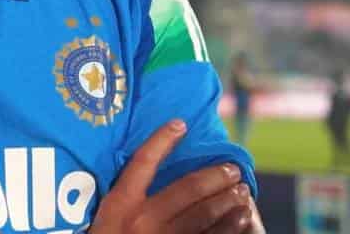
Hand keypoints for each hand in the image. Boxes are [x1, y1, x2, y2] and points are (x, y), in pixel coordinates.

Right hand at [90, 120, 259, 233]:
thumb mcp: (108, 217)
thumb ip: (126, 199)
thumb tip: (153, 172)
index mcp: (121, 204)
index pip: (143, 162)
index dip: (162, 140)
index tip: (181, 124)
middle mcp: (143, 219)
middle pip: (187, 189)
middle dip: (215, 176)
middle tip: (233, 169)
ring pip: (204, 214)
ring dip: (228, 200)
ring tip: (241, 190)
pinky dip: (230, 226)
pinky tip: (241, 217)